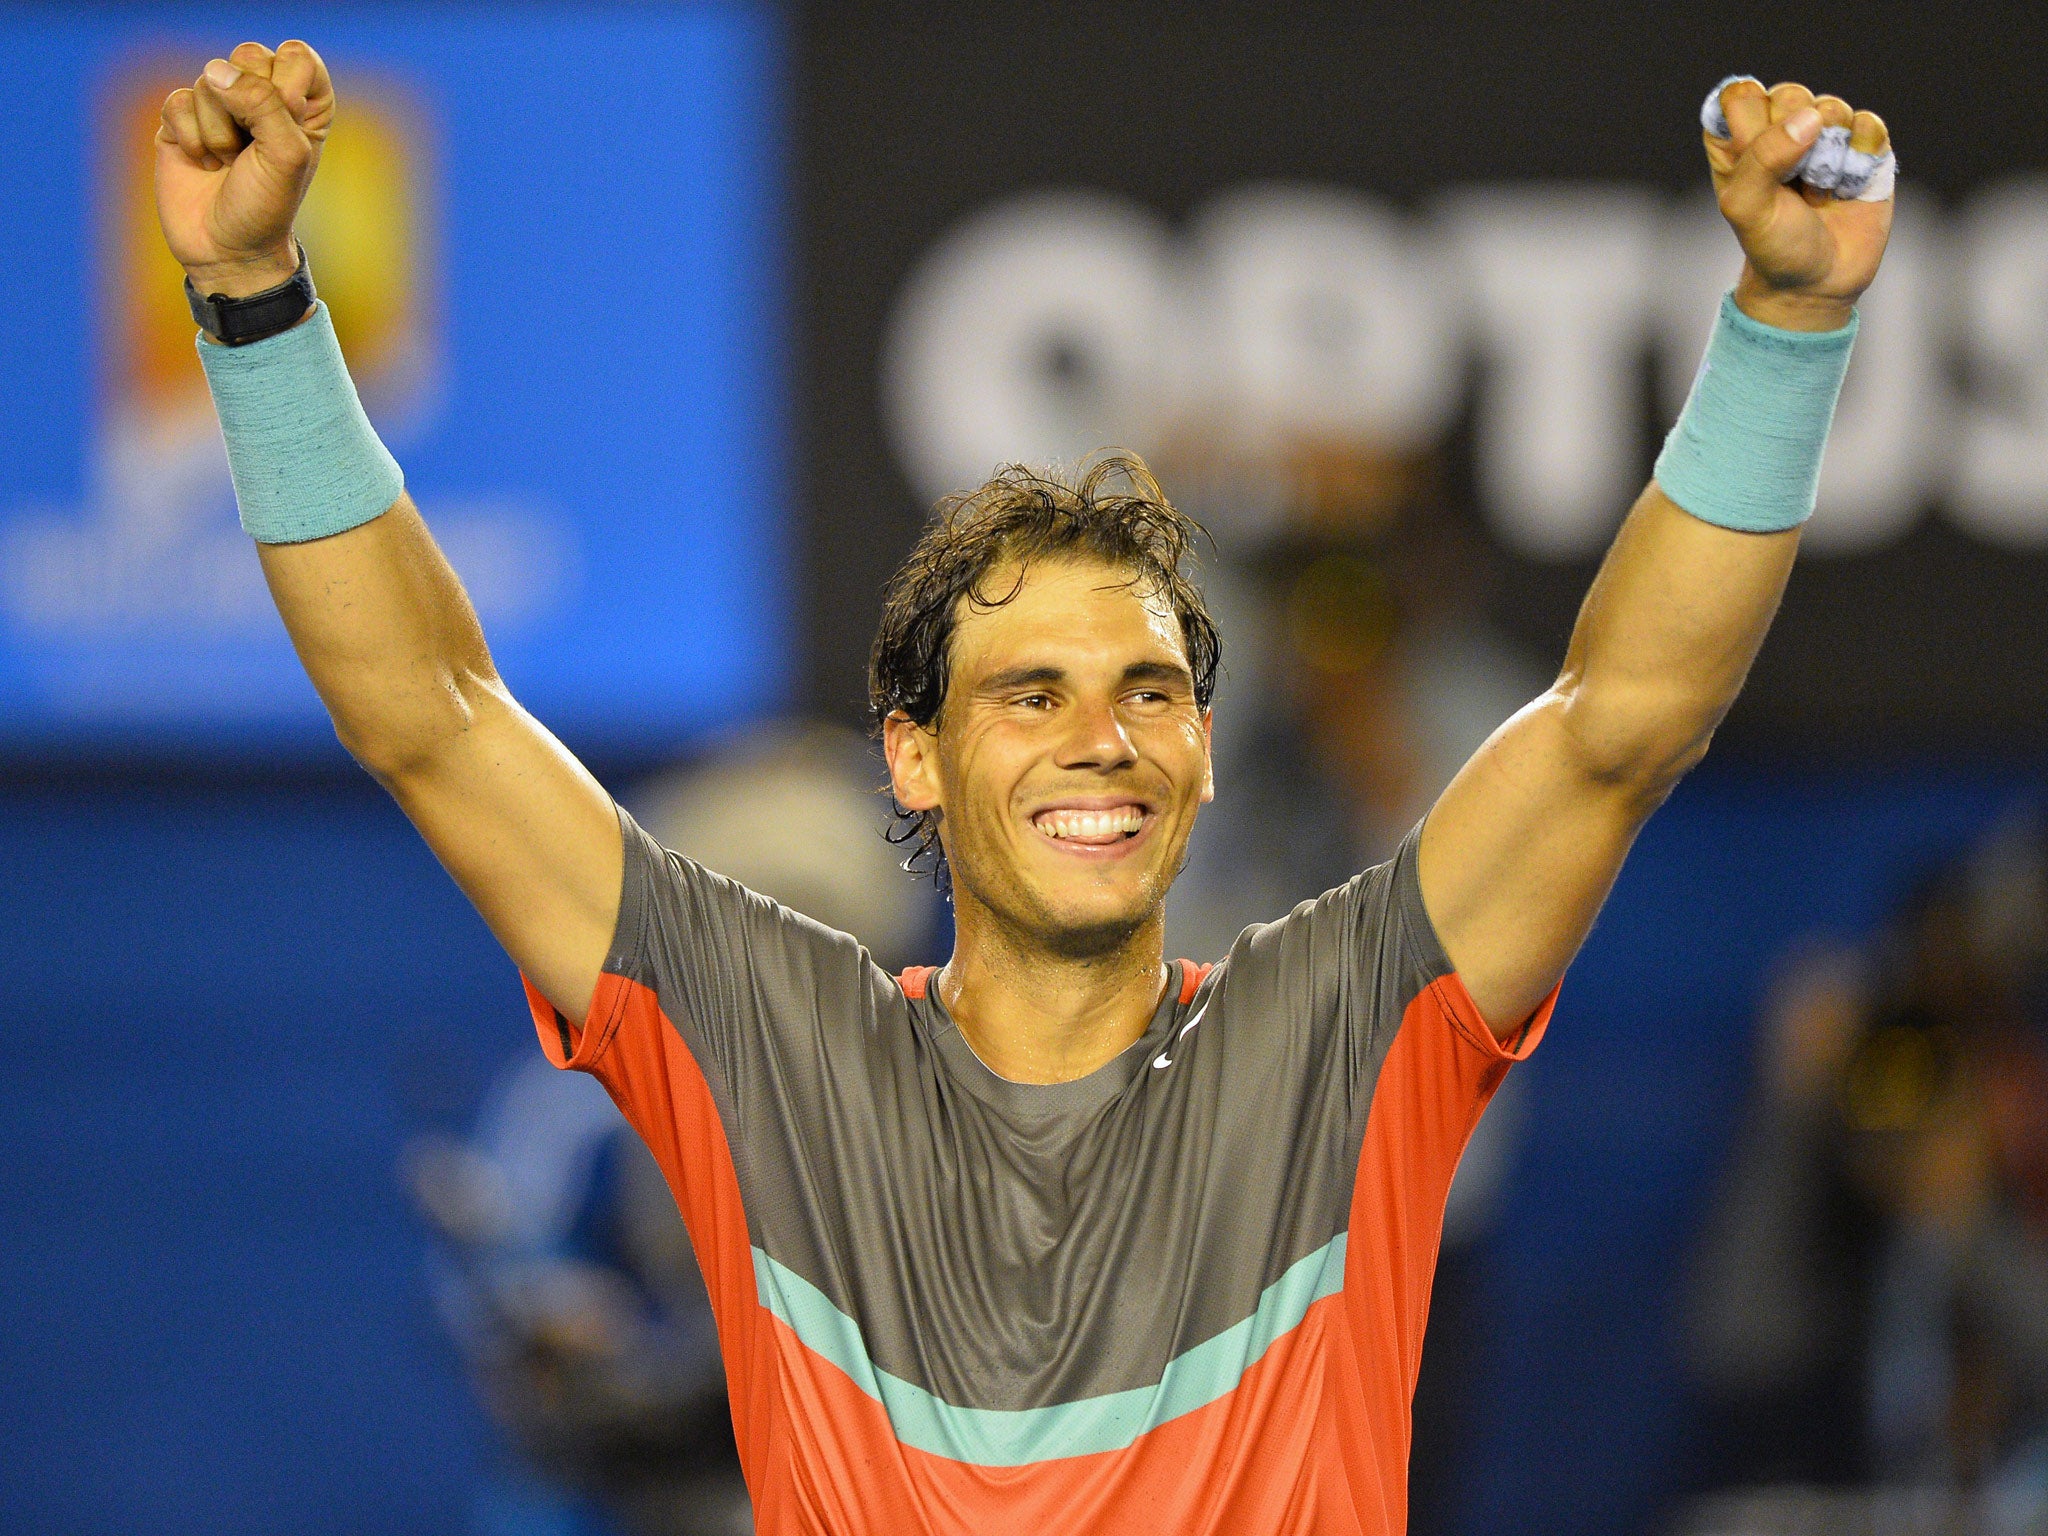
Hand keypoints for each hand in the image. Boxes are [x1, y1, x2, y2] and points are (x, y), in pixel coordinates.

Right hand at [155, 40, 333, 297]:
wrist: (226, 248)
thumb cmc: (267, 206)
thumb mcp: (286, 156)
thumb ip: (265, 103)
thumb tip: (217, 72)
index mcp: (304, 104)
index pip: (296, 55)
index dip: (286, 84)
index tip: (288, 121)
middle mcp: (264, 98)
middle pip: (248, 56)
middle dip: (248, 106)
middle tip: (253, 148)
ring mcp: (220, 106)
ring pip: (209, 79)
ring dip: (219, 132)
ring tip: (228, 164)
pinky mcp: (182, 119)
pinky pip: (177, 100)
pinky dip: (190, 136)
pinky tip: (201, 163)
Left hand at [1707, 78, 1893, 331]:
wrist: (1820, 281)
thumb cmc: (1773, 245)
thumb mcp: (1747, 208)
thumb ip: (1762, 157)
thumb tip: (1809, 118)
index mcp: (1736, 141)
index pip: (1741, 96)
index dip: (1753, 125)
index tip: (1755, 162)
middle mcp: (1778, 130)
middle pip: (1789, 94)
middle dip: (1791, 142)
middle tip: (1790, 184)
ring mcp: (1822, 135)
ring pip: (1830, 106)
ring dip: (1826, 155)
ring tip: (1817, 192)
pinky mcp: (1862, 145)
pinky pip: (1868, 124)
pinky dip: (1860, 157)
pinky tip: (1847, 188)